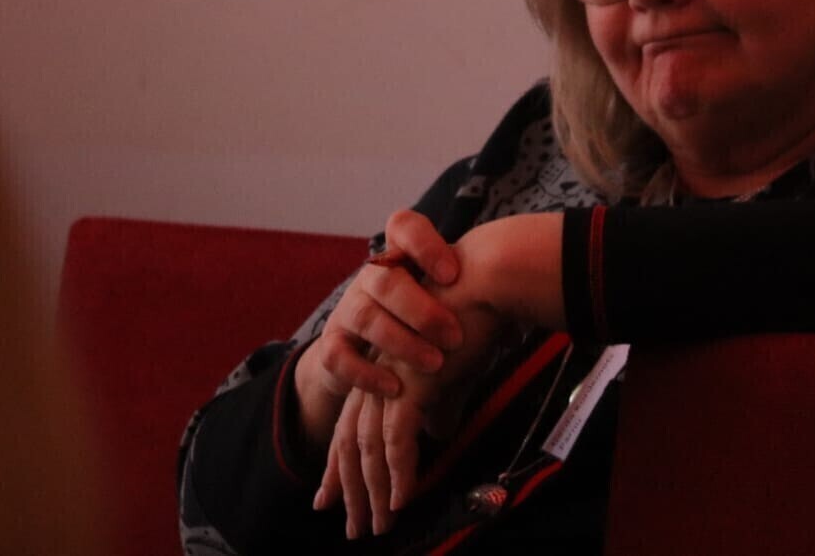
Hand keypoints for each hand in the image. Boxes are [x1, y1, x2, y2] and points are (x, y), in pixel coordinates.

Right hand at [293, 211, 463, 448]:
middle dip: (421, 307)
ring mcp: (347, 311)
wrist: (363, 357)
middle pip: (384, 278)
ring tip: (435, 364)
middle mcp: (369, 279)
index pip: (402, 225)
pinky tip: (396, 388)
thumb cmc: (420, 325)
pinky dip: (368, 373)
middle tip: (455, 336)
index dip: (424, 243)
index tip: (454, 274)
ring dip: (402, 342)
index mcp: (398, 258)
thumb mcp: (444, 304)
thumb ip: (474, 301)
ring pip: (366, 316)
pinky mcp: (332, 347)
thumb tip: (519, 321)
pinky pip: (340, 356)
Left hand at [314, 302, 506, 538]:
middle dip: (350, 490)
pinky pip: (396, 439)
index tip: (330, 499)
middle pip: (352, 441)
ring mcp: (389, 378)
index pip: (354, 426)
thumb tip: (437, 432)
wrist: (484, 283)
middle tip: (354, 530)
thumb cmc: (474, 320)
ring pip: (369, 447)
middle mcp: (377, 374)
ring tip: (379, 527)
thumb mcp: (455, 374)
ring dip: (373, 492)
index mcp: (383, 370)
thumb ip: (441, 403)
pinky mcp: (408, 382)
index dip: (340, 466)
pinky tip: (402, 499)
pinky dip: (398, 473)